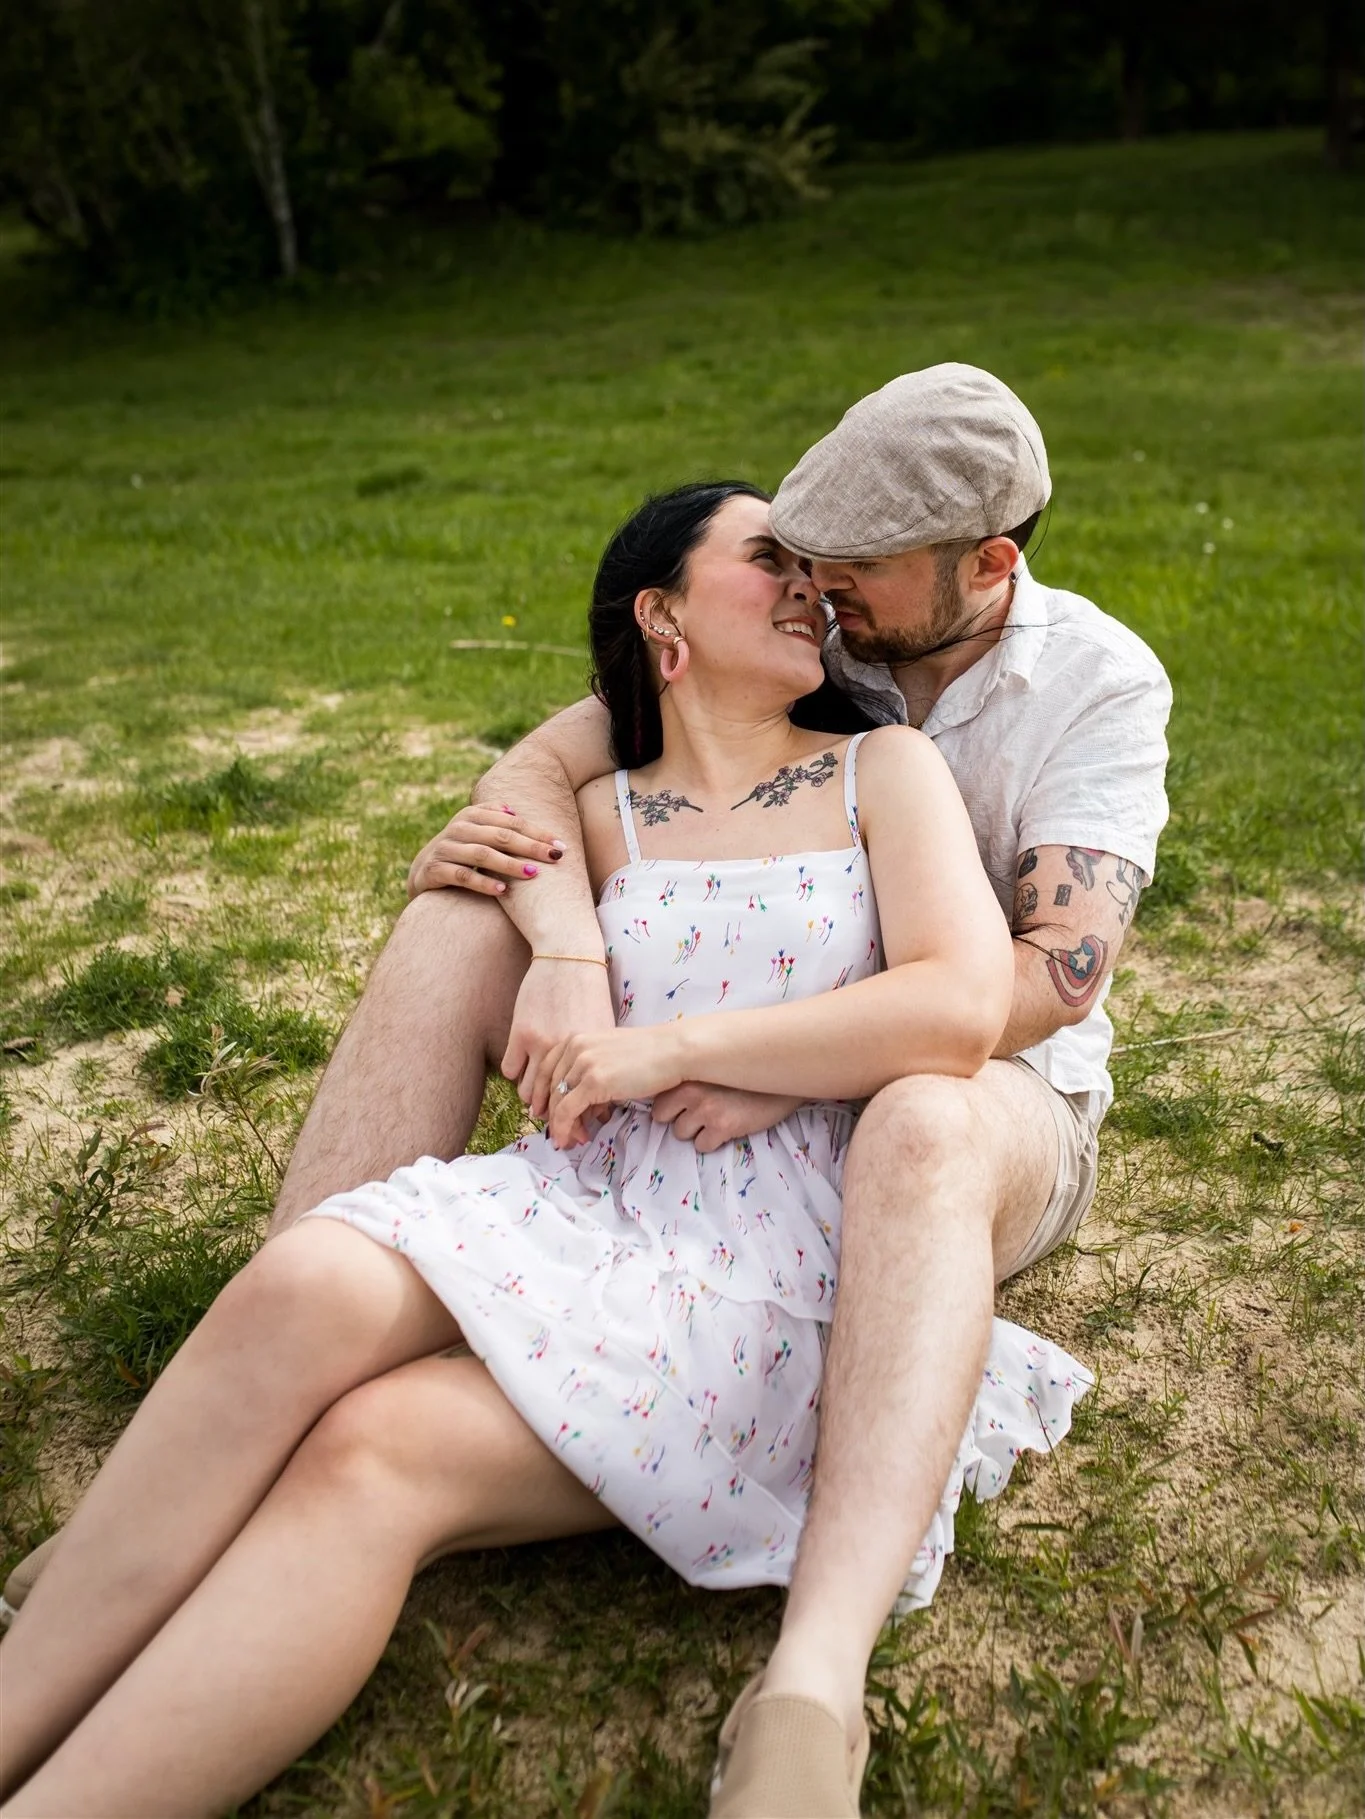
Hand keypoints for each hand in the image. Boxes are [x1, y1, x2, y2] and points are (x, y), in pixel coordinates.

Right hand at [407, 803, 567, 898]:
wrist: (422, 872)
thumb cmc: (461, 852)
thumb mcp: (476, 832)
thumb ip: (495, 819)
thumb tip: (515, 810)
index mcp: (472, 815)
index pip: (511, 822)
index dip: (537, 832)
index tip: (561, 845)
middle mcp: (458, 828)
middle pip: (500, 836)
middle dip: (530, 846)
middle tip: (554, 857)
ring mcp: (445, 849)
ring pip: (482, 854)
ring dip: (509, 864)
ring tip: (532, 873)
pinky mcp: (434, 870)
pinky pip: (462, 876)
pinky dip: (483, 883)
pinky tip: (503, 891)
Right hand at [501, 959, 615, 1118]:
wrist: (569, 955)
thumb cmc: (590, 991)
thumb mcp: (602, 1029)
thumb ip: (597, 1062)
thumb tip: (598, 1101)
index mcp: (590, 1054)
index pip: (581, 1101)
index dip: (578, 1119)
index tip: (576, 1128)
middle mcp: (566, 1053)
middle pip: (552, 1103)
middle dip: (553, 1117)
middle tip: (553, 1120)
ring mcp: (540, 1043)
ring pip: (527, 1092)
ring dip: (532, 1099)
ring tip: (537, 1099)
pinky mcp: (519, 1032)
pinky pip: (510, 1071)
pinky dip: (516, 1074)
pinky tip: (523, 1070)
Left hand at [544, 1026, 686, 1149]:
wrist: (673, 1051)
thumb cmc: (650, 1054)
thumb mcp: (610, 1055)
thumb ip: (590, 1071)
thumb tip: (581, 1101)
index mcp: (577, 1038)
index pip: (546, 1068)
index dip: (541, 1093)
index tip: (542, 1111)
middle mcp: (575, 1047)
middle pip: (550, 1086)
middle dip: (551, 1113)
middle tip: (557, 1132)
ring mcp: (583, 1064)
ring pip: (557, 1101)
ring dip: (560, 1125)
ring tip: (568, 1140)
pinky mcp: (594, 1082)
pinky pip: (567, 1110)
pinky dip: (564, 1128)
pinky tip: (570, 1139)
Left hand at [650, 1083, 804, 1153]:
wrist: (782, 1080)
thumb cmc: (747, 1070)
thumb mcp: (713, 1064)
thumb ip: (691, 1072)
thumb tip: (668, 1083)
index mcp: (687, 1071)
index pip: (657, 1098)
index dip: (670, 1105)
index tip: (684, 1104)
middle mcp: (692, 1089)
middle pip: (663, 1118)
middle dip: (678, 1118)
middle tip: (699, 1113)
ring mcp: (706, 1109)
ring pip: (681, 1134)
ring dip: (696, 1130)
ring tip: (717, 1118)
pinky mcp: (723, 1126)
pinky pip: (702, 1146)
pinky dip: (713, 1142)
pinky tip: (727, 1127)